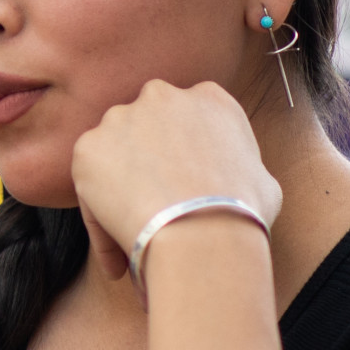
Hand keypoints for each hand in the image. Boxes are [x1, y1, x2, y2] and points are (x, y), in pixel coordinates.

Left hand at [69, 78, 281, 279]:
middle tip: (155, 202)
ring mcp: (120, 118)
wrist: (202, 231)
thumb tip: (231, 180)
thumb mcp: (261, 178)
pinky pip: (90, 185)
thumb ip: (237, 164)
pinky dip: (100, 219)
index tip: (183, 182)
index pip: (190, 118)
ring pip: (114, 154)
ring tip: (135, 232)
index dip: (184, 152)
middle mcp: (162, 96)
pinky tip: (118, 254)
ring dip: (119, 186)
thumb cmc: (241, 213)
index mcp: (208, 97)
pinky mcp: (88, 147)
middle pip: (148, 128)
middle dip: (147, 159)